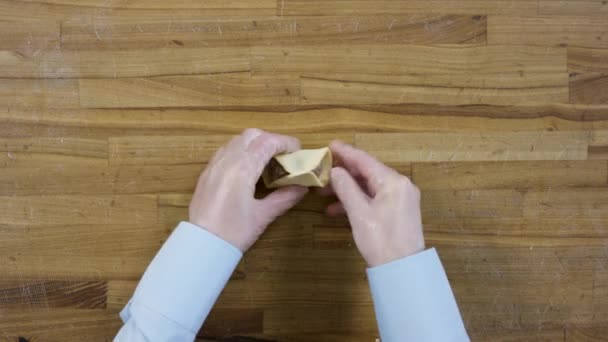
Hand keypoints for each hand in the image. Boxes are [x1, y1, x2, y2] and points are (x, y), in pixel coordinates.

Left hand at [189, 129, 308, 251]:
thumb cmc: (234, 232)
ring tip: (267, 162)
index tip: (298, 151)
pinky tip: (248, 169)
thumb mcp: (263, 215)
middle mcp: (226, 160)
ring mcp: (214, 165)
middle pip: (252, 135)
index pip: (267, 142)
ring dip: (255, 144)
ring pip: (237, 140)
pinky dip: (241, 151)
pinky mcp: (206, 173)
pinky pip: (226, 151)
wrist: (202, 244)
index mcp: (242, 168)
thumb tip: (303, 187)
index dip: (285, 142)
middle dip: (271, 140)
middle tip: (283, 156)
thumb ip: (284, 197)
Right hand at [320, 141, 424, 266]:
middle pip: (368, 172)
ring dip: (347, 188)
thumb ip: (346, 188)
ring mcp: (401, 198)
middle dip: (343, 172)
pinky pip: (375, 198)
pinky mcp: (398, 211)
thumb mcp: (359, 213)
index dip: (345, 152)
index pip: (365, 160)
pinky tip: (337, 209)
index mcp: (393, 182)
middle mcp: (400, 185)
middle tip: (322, 170)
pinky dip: (357, 200)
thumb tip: (335, 171)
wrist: (403, 270)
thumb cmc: (381, 240)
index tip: (329, 145)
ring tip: (324, 193)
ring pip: (369, 186)